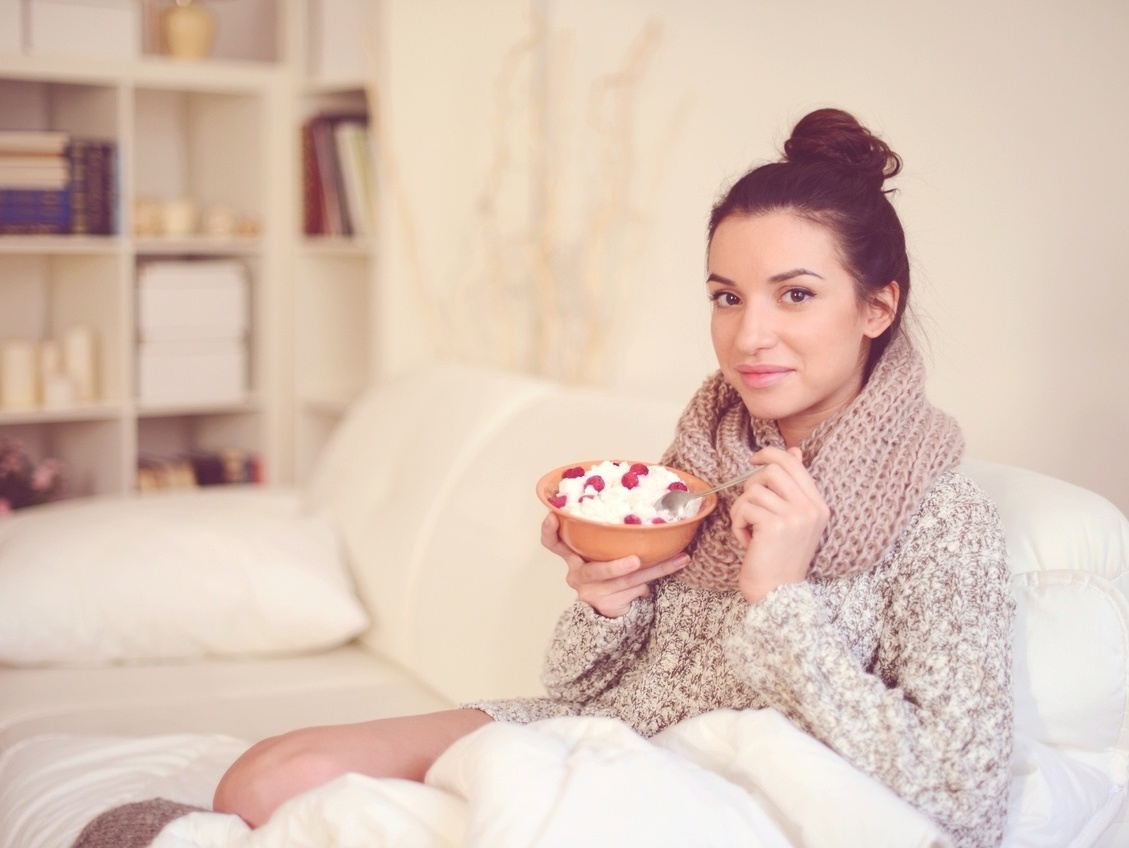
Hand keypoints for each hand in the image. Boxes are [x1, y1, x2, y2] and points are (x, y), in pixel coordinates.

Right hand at [541, 512, 689, 617]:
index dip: (549, 531)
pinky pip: (635, 592)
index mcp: (572, 556)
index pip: (552, 543)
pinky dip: (653, 580)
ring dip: (655, 569)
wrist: (607, 609)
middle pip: (594, 571)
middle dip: (616, 567)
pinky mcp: (606, 606)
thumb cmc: (607, 572)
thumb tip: (642, 508)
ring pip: (626, 581)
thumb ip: (608, 537)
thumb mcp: (600, 552)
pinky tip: (673, 567)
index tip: (553, 516)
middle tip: (635, 560)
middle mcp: (577, 575)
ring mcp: (590, 592)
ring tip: (676, 560)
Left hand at [729, 446, 828, 604]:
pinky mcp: (775, 525)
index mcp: (818, 505)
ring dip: (742, 509)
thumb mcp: (794, 521)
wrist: (778, 595)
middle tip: (750, 507)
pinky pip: (745, 507)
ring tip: (749, 530)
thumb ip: (793, 489)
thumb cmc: (779, 559)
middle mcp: (810, 508)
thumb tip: (795, 451)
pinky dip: (738, 524)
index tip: (754, 461)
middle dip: (752, 484)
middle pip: (772, 470)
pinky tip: (747, 541)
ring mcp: (794, 516)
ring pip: (754, 489)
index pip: (794, 463)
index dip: (770, 454)